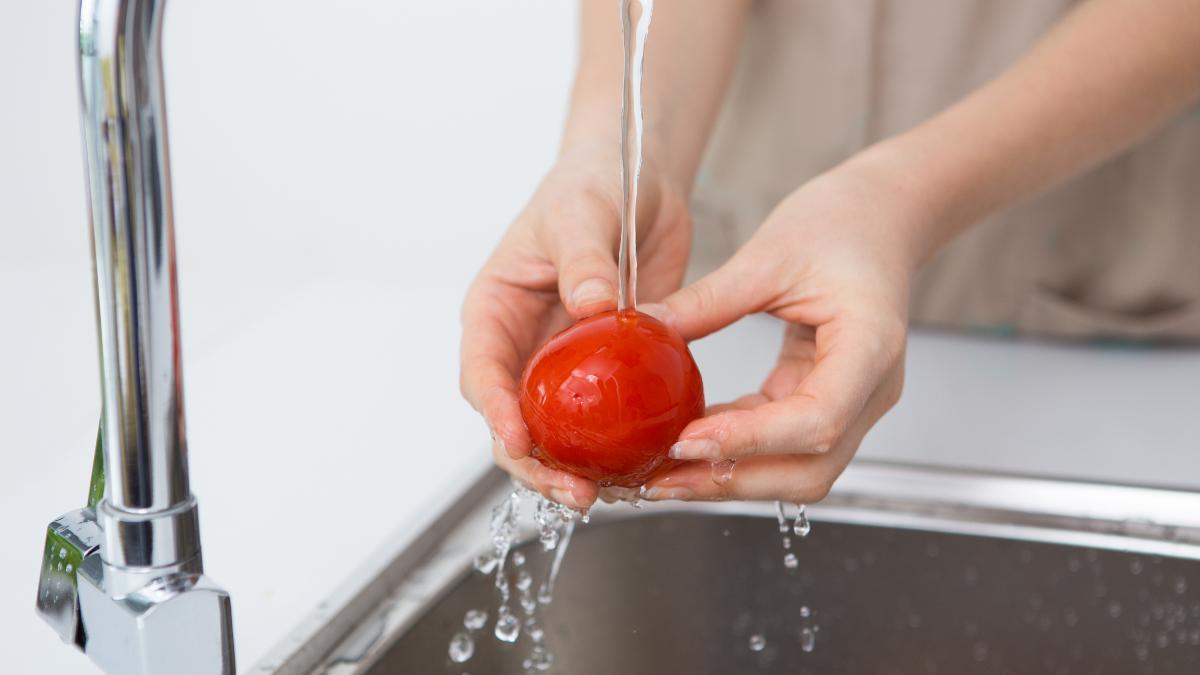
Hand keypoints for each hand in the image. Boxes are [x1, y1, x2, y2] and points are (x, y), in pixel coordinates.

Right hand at [460, 143, 691, 508]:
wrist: (637, 180)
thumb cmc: (590, 186)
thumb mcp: (581, 215)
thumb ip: (584, 258)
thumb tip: (590, 304)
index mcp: (495, 311)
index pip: (481, 372)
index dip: (496, 413)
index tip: (520, 441)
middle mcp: (521, 347)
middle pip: (513, 420)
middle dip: (536, 463)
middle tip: (576, 492)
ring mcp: (561, 364)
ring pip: (556, 432)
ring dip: (575, 467)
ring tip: (612, 493)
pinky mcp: (603, 371)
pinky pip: (603, 418)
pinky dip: (616, 447)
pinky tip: (644, 468)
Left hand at [640, 160, 921, 503]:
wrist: (880, 218)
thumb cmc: (841, 224)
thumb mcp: (768, 255)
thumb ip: (708, 301)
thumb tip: (643, 332)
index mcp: (870, 346)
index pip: (817, 419)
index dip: (749, 440)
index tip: (686, 441)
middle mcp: (870, 389)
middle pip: (809, 469)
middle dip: (731, 480)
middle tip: (659, 479)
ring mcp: (854, 403)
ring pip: (797, 471)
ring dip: (729, 478)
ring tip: (664, 474)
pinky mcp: (827, 402)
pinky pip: (782, 445)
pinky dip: (736, 451)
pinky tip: (687, 445)